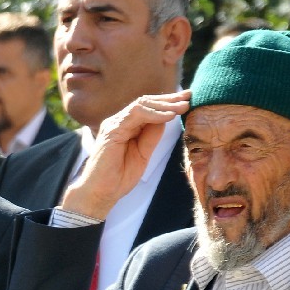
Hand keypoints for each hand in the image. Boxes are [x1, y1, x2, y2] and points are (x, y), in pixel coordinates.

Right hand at [61, 91, 190, 219]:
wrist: (100, 193)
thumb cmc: (118, 177)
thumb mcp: (142, 154)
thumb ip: (151, 136)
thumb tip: (166, 119)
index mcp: (125, 126)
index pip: (147, 108)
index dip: (167, 103)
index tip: (187, 100)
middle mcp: (118, 121)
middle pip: (145, 102)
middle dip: (169, 99)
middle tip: (189, 96)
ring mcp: (114, 124)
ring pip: (141, 105)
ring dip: (164, 104)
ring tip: (182, 106)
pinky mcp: (112, 130)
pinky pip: (135, 115)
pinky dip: (154, 114)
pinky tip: (169, 115)